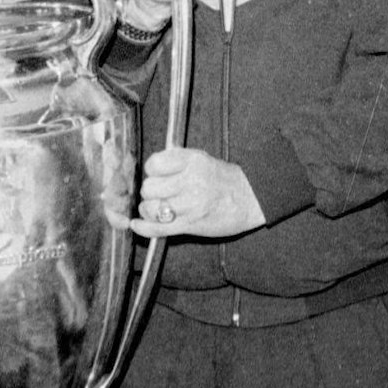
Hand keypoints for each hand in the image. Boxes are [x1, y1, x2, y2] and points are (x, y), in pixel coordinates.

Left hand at [132, 147, 264, 238]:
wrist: (251, 199)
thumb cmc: (225, 180)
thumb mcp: (203, 159)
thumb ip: (177, 160)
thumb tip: (151, 166)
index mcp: (192, 161)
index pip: (154, 164)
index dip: (151, 171)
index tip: (157, 175)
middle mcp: (190, 181)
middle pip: (149, 187)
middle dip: (150, 192)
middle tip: (159, 194)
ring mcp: (190, 205)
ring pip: (151, 208)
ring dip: (149, 209)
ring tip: (157, 208)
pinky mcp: (190, 225)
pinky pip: (158, 228)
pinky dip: (143, 228)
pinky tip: (136, 224)